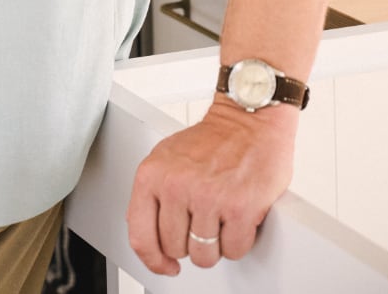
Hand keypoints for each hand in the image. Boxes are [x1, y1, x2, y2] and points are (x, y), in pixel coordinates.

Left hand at [126, 97, 295, 275]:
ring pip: (204, 255)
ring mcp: (208, 198)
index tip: (164, 265)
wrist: (247, 122)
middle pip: (175, 248)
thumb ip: (152, 194)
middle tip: (201, 225)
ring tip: (219, 221)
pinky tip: (237, 222)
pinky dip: (238, 242)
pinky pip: (234, 250)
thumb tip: (147, 233)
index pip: (140, 235)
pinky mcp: (240, 208)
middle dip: (190, 244)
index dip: (153, 259)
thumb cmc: (210, 142)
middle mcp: (176, 187)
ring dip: (215, 246)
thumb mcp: (164, 160)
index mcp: (151, 176)